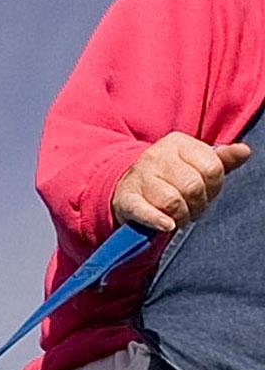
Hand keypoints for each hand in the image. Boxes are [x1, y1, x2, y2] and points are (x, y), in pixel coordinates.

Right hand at [112, 133, 250, 232]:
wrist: (125, 185)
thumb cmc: (168, 176)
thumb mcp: (194, 163)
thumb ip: (221, 159)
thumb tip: (244, 152)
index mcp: (178, 143)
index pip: (212, 168)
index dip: (215, 188)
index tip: (207, 194)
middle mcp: (157, 156)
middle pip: (192, 186)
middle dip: (198, 205)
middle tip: (193, 210)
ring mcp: (139, 177)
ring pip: (172, 202)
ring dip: (181, 217)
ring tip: (179, 219)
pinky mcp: (125, 198)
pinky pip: (144, 211)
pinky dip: (158, 221)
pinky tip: (167, 226)